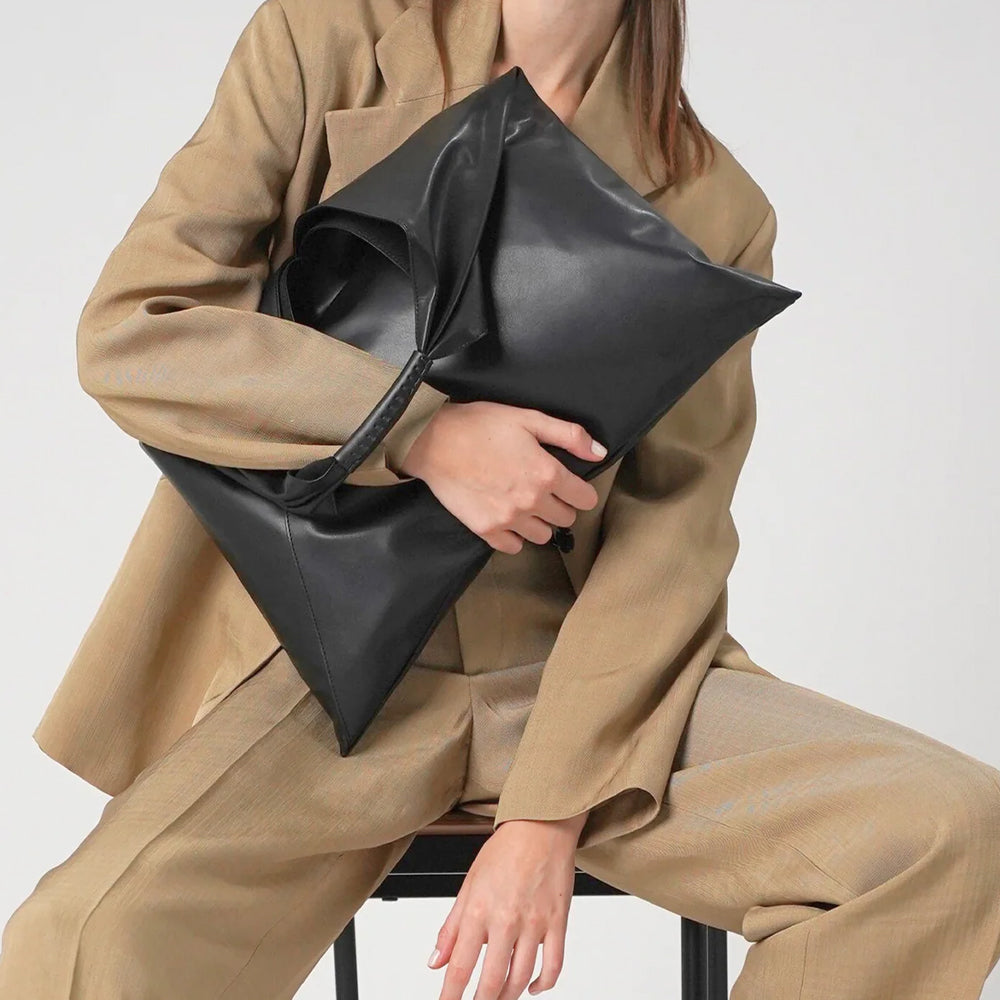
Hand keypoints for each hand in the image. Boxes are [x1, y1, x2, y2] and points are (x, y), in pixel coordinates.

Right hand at [398, 400, 605, 553]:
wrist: (433, 441)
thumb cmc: (480, 425)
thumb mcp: (528, 418)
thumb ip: (569, 435)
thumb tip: (599, 451)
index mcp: (547, 473)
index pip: (585, 499)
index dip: (580, 491)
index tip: (570, 485)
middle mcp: (531, 501)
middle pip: (566, 519)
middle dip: (560, 505)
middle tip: (543, 489)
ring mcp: (508, 519)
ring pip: (542, 535)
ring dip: (539, 521)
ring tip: (525, 503)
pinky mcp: (486, 529)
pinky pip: (513, 546)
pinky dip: (514, 535)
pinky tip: (507, 516)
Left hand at [427, 813, 587, 998]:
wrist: (541, 827)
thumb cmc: (505, 850)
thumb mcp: (469, 884)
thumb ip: (452, 927)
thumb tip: (436, 960)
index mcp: (480, 909)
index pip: (460, 966)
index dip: (450, 996)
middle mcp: (507, 920)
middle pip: (491, 981)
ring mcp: (535, 923)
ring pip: (521, 979)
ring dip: (507, 996)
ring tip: (498, 998)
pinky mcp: (558, 923)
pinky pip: (554, 966)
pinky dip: (543, 984)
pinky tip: (533, 987)